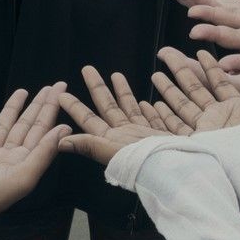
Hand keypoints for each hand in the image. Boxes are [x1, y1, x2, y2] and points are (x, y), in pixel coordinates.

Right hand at [0, 86, 69, 228]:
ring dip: (14, 109)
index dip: (50, 109)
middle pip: (26, 126)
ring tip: (23, 91)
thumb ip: (42, 153)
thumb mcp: (21, 177)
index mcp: (22, 164)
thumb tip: (64, 129)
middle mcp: (7, 159)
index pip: (41, 130)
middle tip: (52, 85)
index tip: (60, 89)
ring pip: (4, 126)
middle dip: (38, 105)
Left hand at [59, 65, 181, 164]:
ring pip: (129, 109)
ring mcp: (142, 135)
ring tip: (115, 75)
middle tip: (87, 69)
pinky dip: (149, 110)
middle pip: (107, 107)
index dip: (75, 107)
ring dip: (122, 92)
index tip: (61, 94)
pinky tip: (147, 102)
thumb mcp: (114, 153)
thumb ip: (90, 145)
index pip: (89, 120)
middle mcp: (124, 136)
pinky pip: (152, 119)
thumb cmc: (147, 163)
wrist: (179, 170)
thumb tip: (60, 141)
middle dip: (97, 88)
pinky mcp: (161, 136)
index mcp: (111, 140)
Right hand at [151, 48, 239, 131]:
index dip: (208, 65)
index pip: (219, 81)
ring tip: (154, 76)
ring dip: (168, 91)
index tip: (198, 50)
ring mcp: (206, 133)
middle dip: (180, 71)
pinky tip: (151, 106)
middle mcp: (220, 119)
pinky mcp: (196, 145)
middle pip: (196, 89)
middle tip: (164, 53)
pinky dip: (162, 117)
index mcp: (238, 108)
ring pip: (183, 106)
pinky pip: (175, 128)